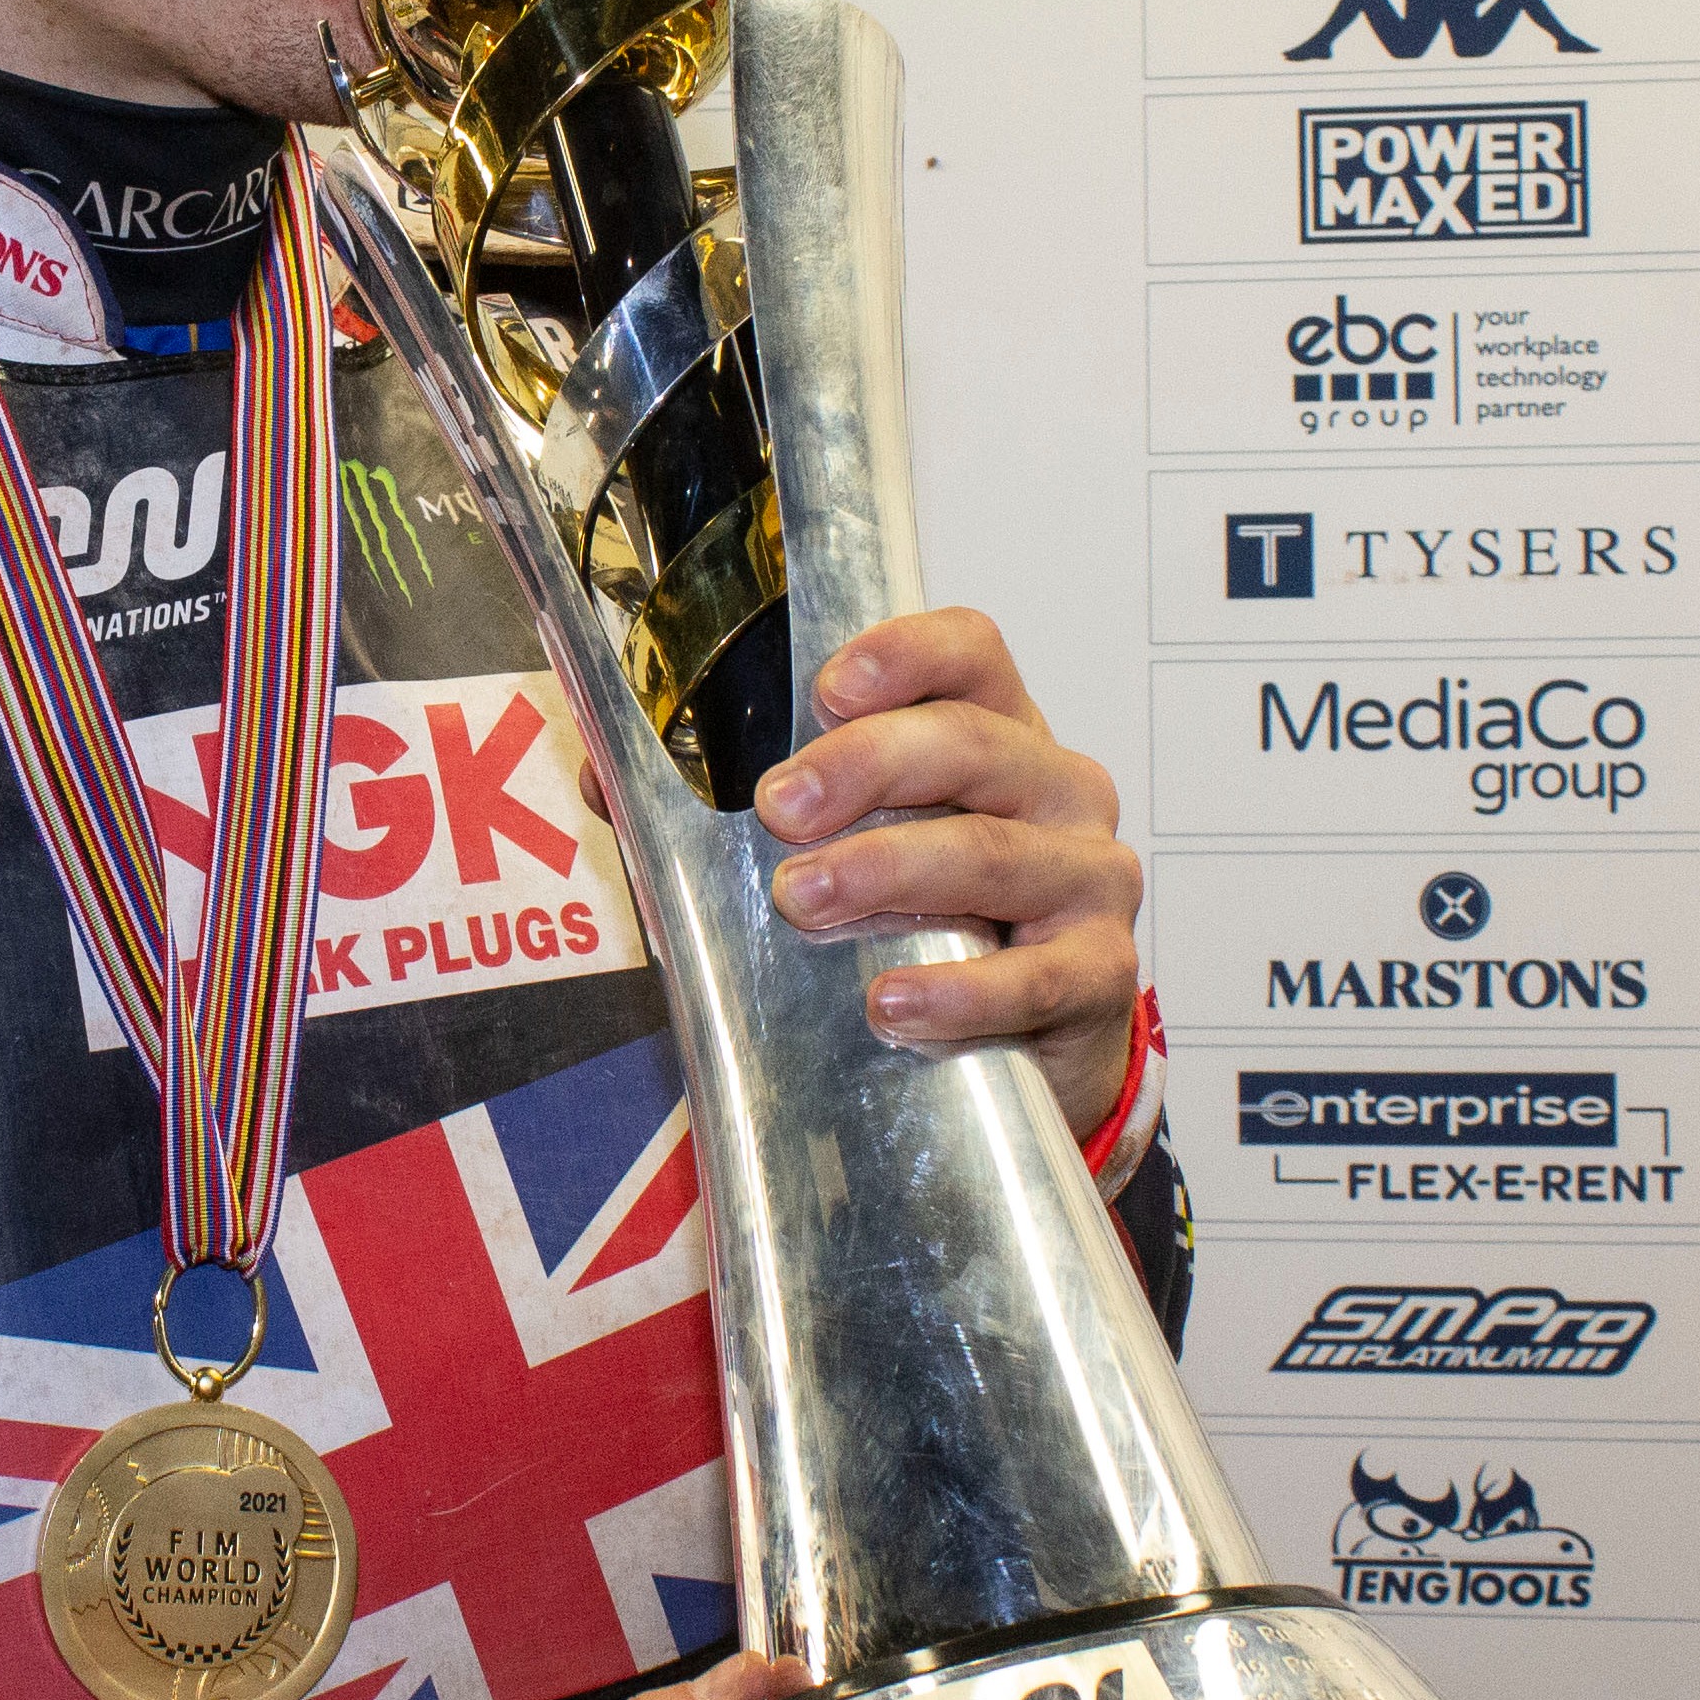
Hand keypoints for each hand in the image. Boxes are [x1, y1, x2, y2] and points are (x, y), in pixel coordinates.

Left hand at [749, 609, 1144, 1145]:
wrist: (1025, 1049)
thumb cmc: (920, 922)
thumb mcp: (836, 849)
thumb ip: (723, 810)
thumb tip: (599, 773)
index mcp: (992, 730)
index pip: (970, 651)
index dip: (904, 653)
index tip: (825, 688)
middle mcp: (1054, 787)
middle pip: (973, 743)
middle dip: (868, 766)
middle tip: (778, 808)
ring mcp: (1089, 877)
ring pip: (998, 855)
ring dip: (893, 871)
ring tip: (804, 901)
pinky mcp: (1101, 973)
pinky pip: (1039, 977)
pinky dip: (962, 993)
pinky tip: (893, 1007)